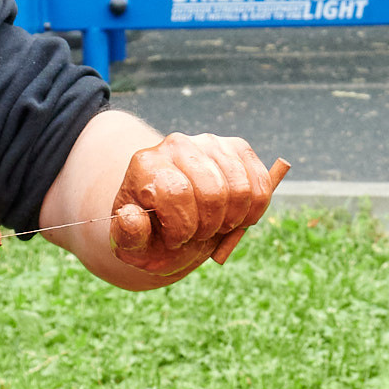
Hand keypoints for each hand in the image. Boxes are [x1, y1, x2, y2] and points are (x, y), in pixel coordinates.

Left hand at [109, 135, 286, 274]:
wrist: (173, 220)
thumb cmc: (154, 236)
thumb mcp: (133, 246)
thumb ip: (128, 236)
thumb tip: (132, 216)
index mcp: (146, 165)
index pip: (176, 193)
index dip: (182, 228)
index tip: (175, 240)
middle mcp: (176, 144)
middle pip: (212, 192)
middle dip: (209, 227)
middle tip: (199, 235)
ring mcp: (210, 142)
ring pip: (240, 189)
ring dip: (232, 221)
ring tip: (216, 226)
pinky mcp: (238, 148)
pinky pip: (260, 184)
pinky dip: (254, 211)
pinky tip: (237, 218)